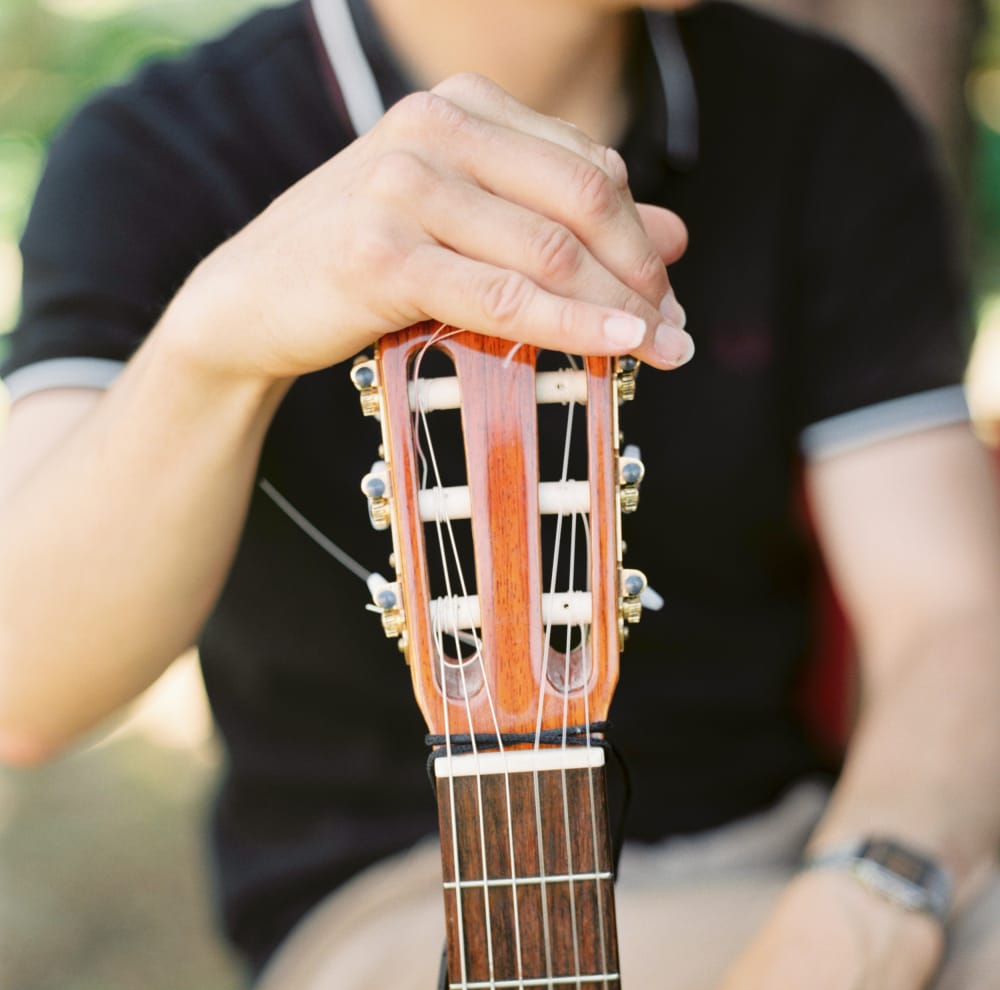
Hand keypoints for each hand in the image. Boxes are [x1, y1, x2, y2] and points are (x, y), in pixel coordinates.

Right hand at [165, 73, 690, 380]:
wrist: (250, 299)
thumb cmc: (359, 260)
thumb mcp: (464, 226)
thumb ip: (558, 221)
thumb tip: (672, 236)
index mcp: (460, 106)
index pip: (585, 163)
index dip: (640, 232)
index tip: (668, 292)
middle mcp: (434, 128)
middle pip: (582, 198)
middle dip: (642, 271)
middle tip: (676, 328)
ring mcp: (403, 186)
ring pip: (550, 250)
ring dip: (620, 306)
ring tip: (662, 348)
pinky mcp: (383, 254)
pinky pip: (503, 297)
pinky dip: (571, 324)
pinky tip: (619, 345)